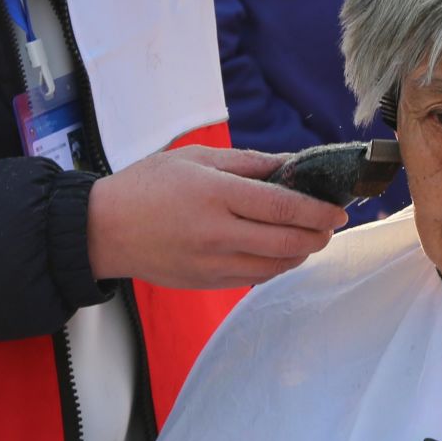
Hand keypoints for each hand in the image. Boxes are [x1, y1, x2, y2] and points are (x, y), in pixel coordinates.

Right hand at [86, 144, 348, 288]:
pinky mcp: (206, 282)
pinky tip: (279, 252)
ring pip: (274, 265)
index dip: (317, 211)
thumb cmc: (147, 185)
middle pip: (286, 242)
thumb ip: (247, 163)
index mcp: (215, 194)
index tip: (338, 210)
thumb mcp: (195, 158)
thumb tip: (290, 165)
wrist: (103, 230)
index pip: (282, 207)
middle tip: (330, 225)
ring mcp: (212, 263)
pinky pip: (254, 278)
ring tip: (309, 237)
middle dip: (317, 235)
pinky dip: (275, 266)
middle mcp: (217, 233)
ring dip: (300, 253)